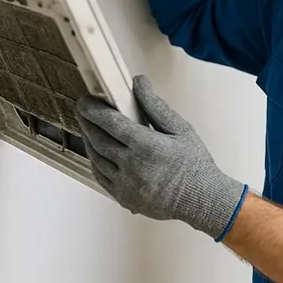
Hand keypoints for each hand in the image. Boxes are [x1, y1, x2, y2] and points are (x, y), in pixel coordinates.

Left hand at [75, 75, 245, 239]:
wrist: (199, 200)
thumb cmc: (193, 163)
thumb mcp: (181, 129)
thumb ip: (156, 105)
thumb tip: (139, 83)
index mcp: (147, 146)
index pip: (111, 123)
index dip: (94, 110)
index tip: (86, 100)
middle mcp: (132, 166)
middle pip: (98, 139)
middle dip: (87, 121)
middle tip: (83, 108)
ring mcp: (125, 184)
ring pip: (96, 158)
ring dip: (89, 139)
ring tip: (89, 126)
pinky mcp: (122, 197)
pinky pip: (100, 176)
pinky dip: (95, 160)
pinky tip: (98, 150)